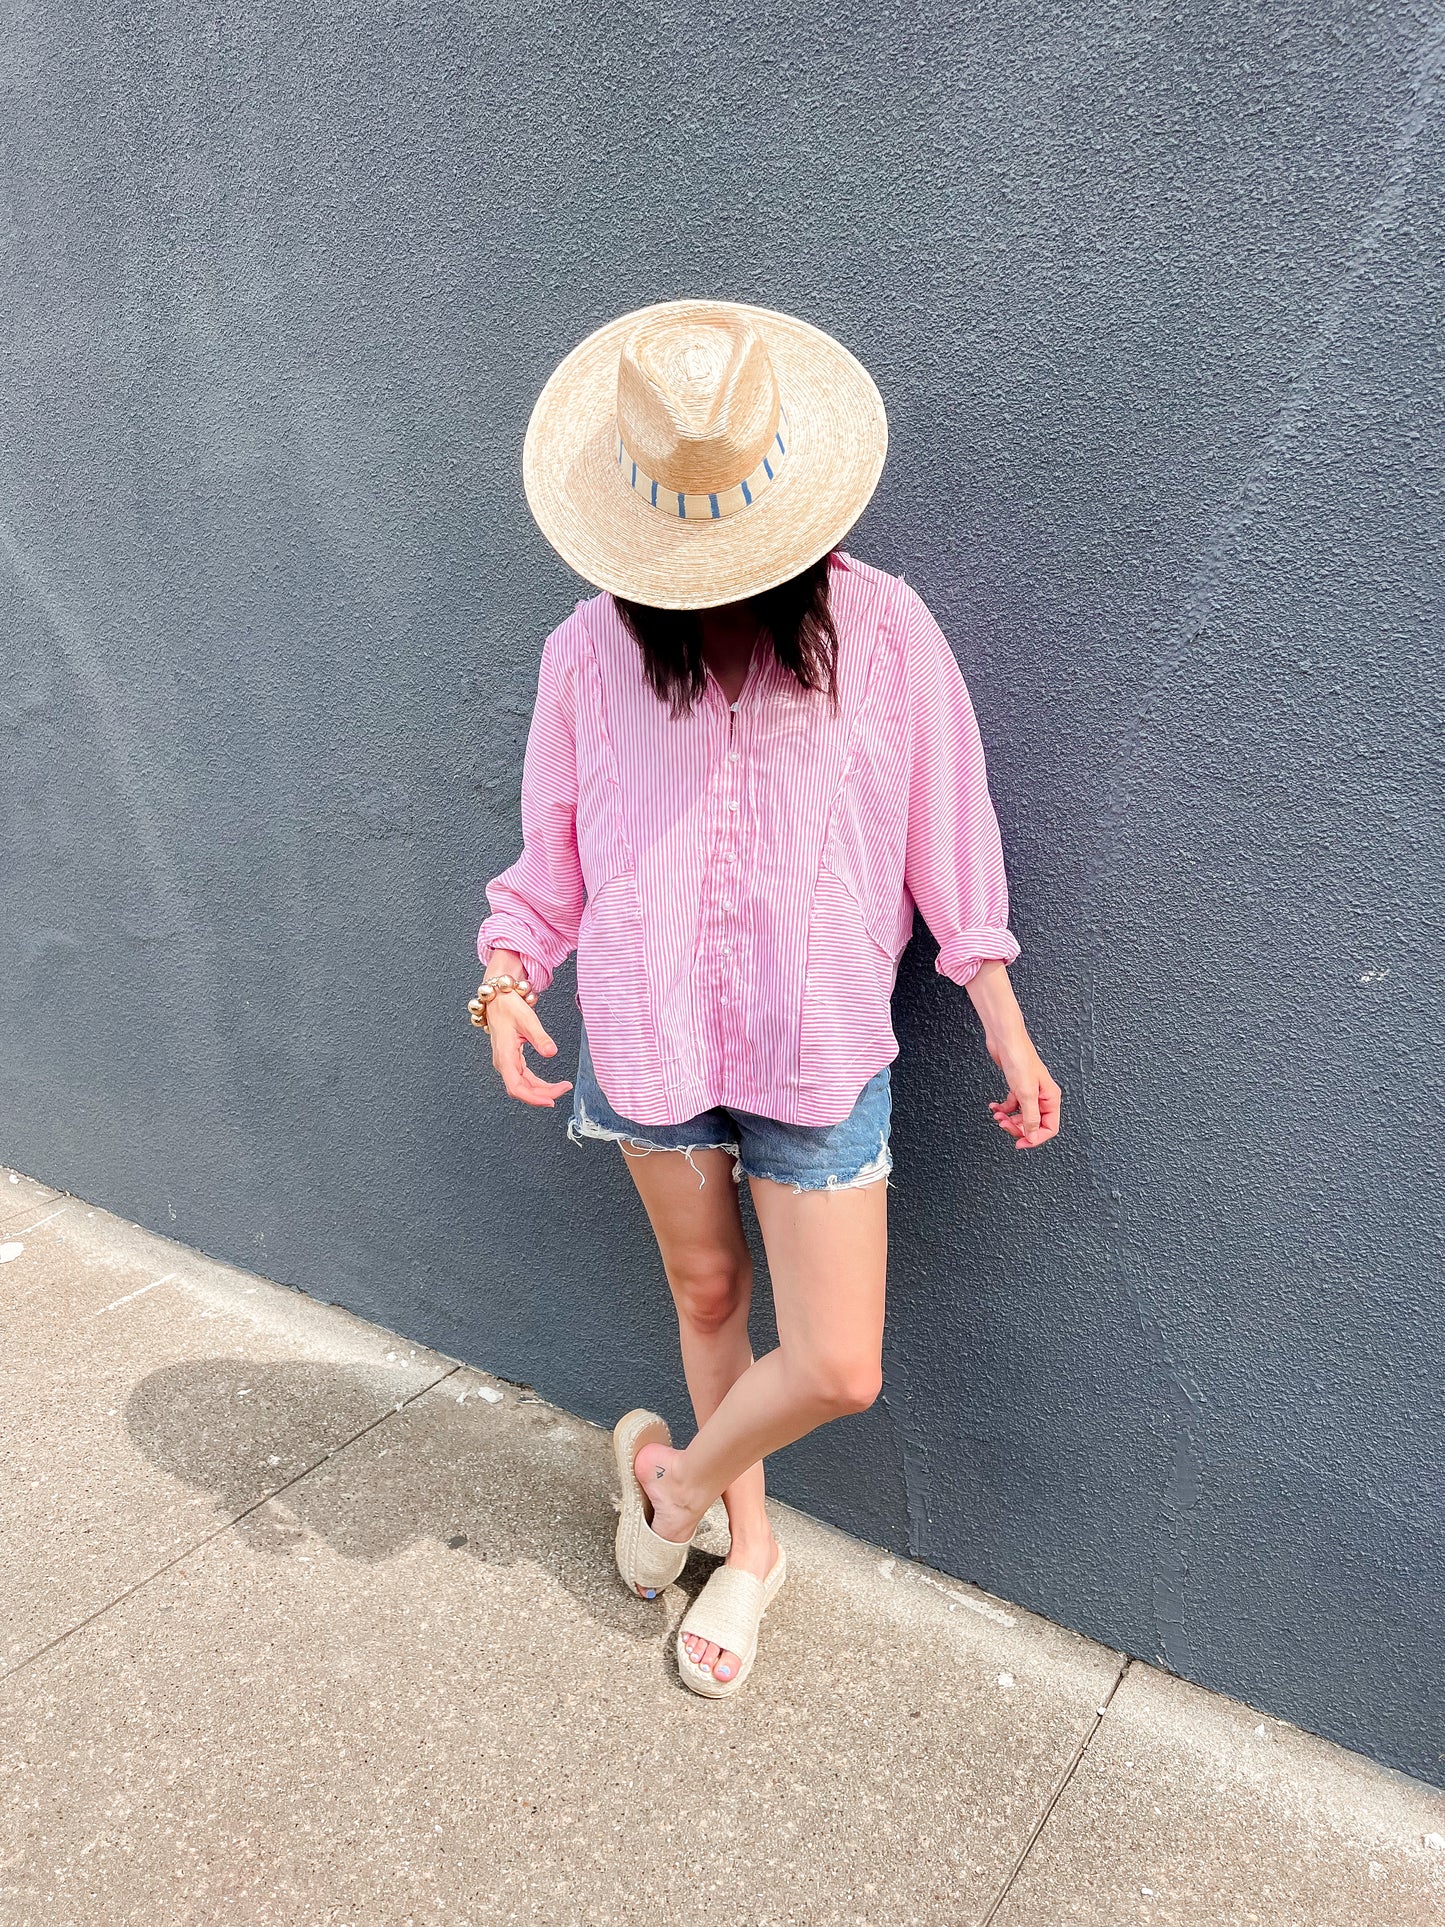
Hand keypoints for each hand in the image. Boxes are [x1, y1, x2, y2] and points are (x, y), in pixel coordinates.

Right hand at [486, 995, 573, 1108]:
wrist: (498, 1000)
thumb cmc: (509, 1008)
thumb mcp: (527, 1020)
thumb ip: (540, 1038)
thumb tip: (551, 1052)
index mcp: (504, 1057)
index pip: (516, 1087)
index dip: (533, 1098)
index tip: (551, 1100)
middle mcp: (504, 1064)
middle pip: (521, 1090)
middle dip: (543, 1095)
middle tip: (564, 1089)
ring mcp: (507, 1063)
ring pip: (523, 1087)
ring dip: (541, 1091)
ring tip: (561, 1087)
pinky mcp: (512, 1061)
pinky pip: (524, 1079)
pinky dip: (537, 1085)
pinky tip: (550, 1086)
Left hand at [985, 1031, 1060, 1149]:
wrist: (1006, 1040)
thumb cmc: (1020, 1059)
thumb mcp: (1025, 1093)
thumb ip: (1030, 1117)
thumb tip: (1032, 1135)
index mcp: (1051, 1098)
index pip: (1050, 1127)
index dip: (1035, 1138)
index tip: (1021, 1143)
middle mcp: (1042, 1096)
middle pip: (1034, 1123)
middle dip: (1018, 1128)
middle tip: (1004, 1126)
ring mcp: (1029, 1092)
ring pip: (1022, 1115)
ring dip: (1009, 1119)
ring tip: (997, 1116)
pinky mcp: (1017, 1087)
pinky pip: (1012, 1105)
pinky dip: (1003, 1108)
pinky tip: (994, 1106)